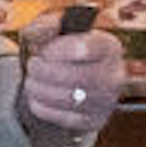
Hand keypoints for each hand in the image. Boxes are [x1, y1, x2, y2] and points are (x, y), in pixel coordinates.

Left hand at [18, 9, 124, 133]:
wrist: (74, 80)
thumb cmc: (65, 50)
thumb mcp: (56, 31)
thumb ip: (46, 25)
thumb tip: (41, 30)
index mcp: (109, 47)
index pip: (84, 49)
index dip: (58, 50)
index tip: (43, 51)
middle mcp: (115, 74)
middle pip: (78, 77)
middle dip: (46, 72)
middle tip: (32, 66)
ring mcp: (107, 100)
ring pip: (71, 99)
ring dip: (42, 91)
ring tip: (30, 83)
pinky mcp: (96, 120)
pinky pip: (67, 119)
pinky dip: (45, 109)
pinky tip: (35, 99)